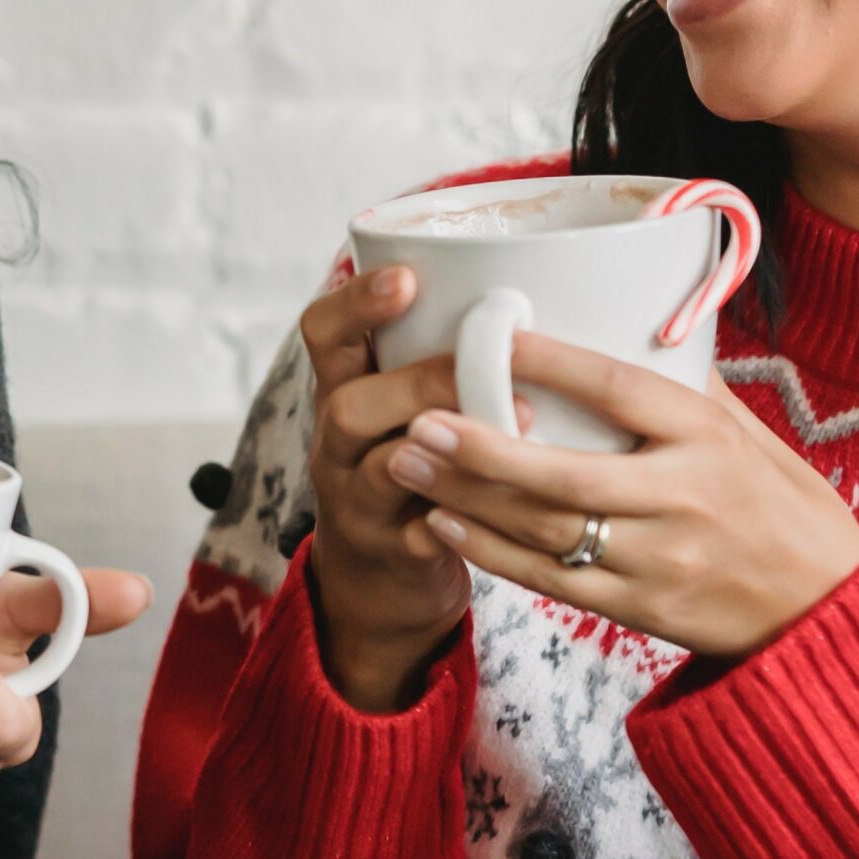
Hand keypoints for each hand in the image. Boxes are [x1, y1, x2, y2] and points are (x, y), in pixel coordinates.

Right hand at [299, 264, 483, 712]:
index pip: (323, 333)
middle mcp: (337, 445)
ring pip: (378, 471)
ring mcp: (358, 504)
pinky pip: (420, 539)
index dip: (356, 302)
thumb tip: (536, 285)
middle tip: (482, 369)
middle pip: (346, 405)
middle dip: (416, 383)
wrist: (375, 580)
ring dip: (444, 447)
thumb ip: (437, 355)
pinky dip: (462, 521)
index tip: (406, 277)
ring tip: (518, 426)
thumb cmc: (411, 467)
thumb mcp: (403, 405)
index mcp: (343, 391)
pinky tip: (507, 506)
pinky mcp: (391, 555)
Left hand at [382, 335, 858, 658]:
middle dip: (483, 449)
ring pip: (546, 531)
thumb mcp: (747, 432)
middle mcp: (680, 500)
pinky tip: (442, 524)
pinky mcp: (639, 609)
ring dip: (469, 498)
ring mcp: (656, 560)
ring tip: (407, 460)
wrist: (824, 613)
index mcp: (706, 440)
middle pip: (566, 476)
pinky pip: (552, 582)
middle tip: (418, 417)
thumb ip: (680, 386)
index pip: (621, 392)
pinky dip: (491, 554)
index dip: (554, 363)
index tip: (493, 334)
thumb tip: (618, 318)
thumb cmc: (782, 506)